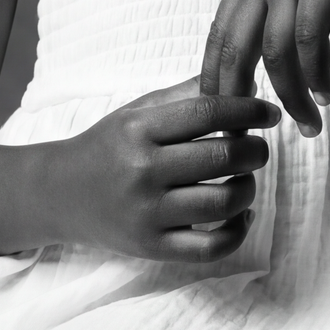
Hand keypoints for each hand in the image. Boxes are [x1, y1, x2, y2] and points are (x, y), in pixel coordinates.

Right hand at [45, 80, 279, 261]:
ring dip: (249, 187)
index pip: (208, 111)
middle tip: (257, 149)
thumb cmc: (108, 148)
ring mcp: (147, 213)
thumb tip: (245, 82)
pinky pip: (212, 247)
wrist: (59, 194)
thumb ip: (186, 96)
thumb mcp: (136, 112)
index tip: (270, 113)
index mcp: (139, 130)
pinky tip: (240, 215)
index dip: (249, 110)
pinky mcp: (153, 247)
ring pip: (224, 202)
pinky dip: (238, 231)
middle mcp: (142, 171)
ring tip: (244, 179)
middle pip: (223, 156)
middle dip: (256, 150)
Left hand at [200, 0, 329, 135]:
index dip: (215, 79)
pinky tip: (326, 93)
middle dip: (232, 102)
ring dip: (288, 97)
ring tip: (307, 126)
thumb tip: (295, 17)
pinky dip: (315, 73)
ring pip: (271, 56)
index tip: (220, 115)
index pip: (218, 37)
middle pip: (230, 53)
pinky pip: (308, 40)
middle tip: (244, 140)